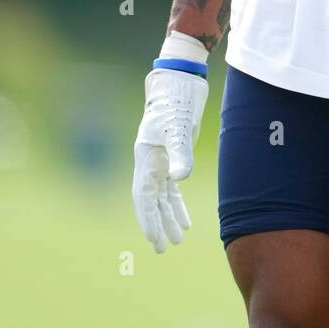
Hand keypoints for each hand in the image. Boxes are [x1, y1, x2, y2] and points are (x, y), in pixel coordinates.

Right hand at [133, 66, 207, 252]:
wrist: (179, 78)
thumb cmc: (176, 99)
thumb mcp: (178, 126)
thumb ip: (179, 153)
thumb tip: (180, 180)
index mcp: (145, 156)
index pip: (143, 195)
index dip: (147, 218)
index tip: (153, 238)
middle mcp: (149, 161)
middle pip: (151, 200)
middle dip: (157, 224)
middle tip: (162, 249)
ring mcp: (160, 158)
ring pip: (162, 196)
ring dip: (168, 217)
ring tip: (178, 239)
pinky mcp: (172, 154)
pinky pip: (171, 186)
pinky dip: (177, 203)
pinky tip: (185, 218)